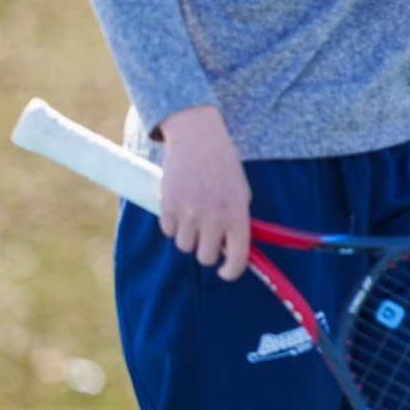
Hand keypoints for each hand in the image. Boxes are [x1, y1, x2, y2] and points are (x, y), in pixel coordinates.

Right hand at [155, 105, 251, 281]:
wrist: (198, 137)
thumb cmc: (223, 165)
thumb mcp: (240, 192)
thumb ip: (237, 221)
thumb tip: (231, 250)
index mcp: (238, 214)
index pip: (237, 258)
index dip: (231, 271)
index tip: (226, 272)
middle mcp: (214, 217)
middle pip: (206, 257)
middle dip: (207, 249)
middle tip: (207, 234)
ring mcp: (189, 213)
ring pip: (185, 245)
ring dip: (189, 235)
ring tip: (193, 212)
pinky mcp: (168, 207)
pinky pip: (168, 231)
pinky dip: (173, 223)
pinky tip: (180, 202)